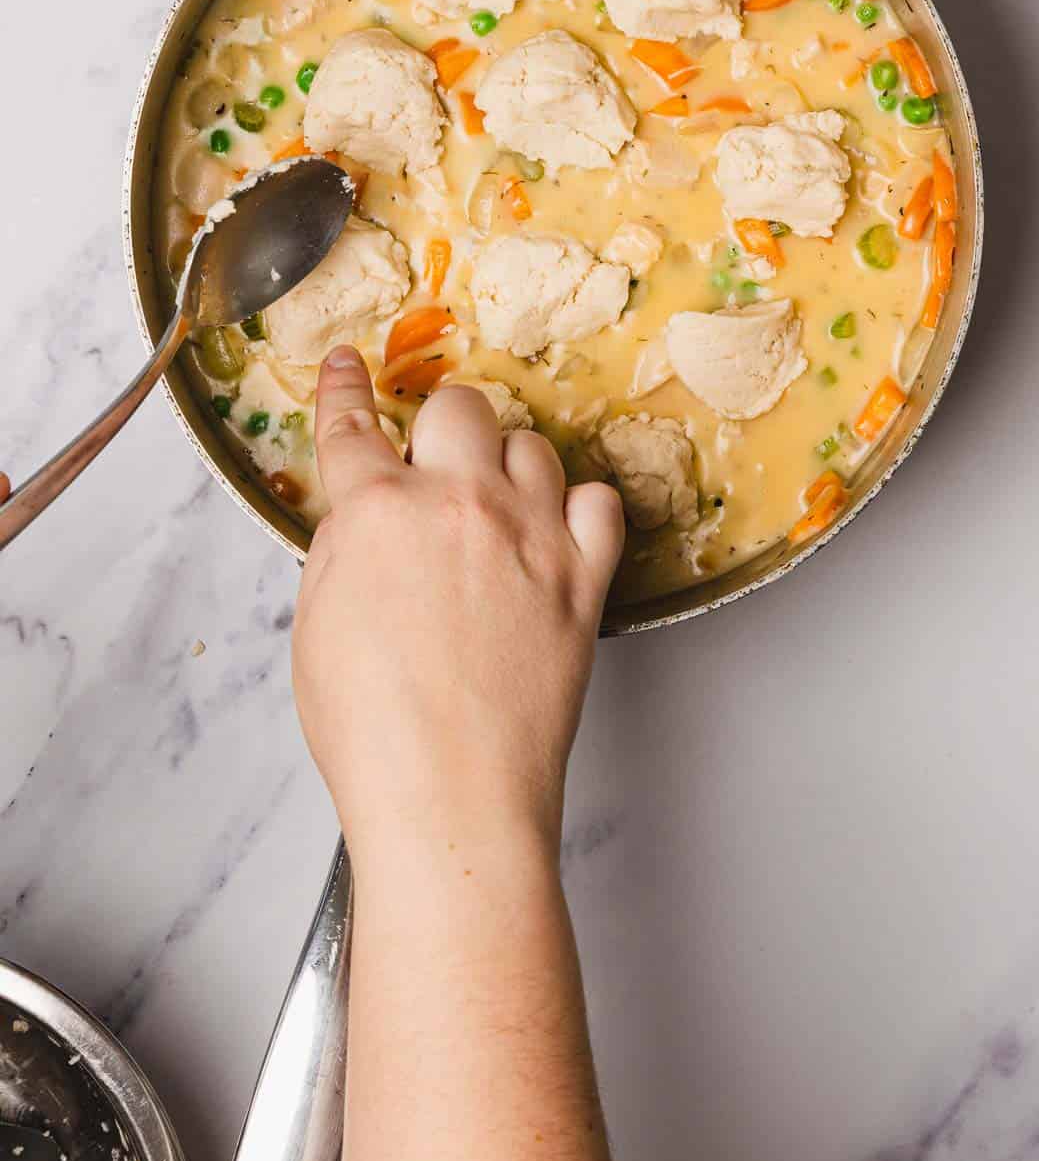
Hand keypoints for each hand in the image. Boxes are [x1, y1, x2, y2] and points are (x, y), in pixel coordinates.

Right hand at [292, 348, 623, 857]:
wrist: (450, 794)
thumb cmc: (374, 730)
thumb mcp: (317, 625)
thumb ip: (342, 547)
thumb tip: (363, 514)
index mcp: (377, 512)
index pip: (352, 426)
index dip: (344, 389)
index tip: (347, 365)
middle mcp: (458, 503)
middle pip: (460, 406)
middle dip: (442, 428)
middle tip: (435, 472)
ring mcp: (529, 533)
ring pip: (533, 444)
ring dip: (508, 466)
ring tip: (495, 512)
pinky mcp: (584, 574)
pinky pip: (599, 501)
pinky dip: (578, 510)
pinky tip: (557, 533)